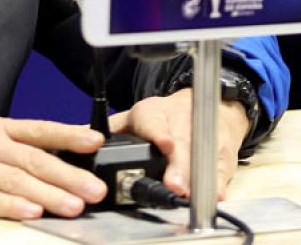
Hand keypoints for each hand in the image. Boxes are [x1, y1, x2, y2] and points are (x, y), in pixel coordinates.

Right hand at [0, 113, 106, 219]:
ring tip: (73, 206)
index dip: (68, 135)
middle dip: (68, 176)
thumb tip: (62, 142)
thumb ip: (19, 138)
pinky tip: (31, 212)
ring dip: (47, 195)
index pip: (39, 130)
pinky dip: (10, 206)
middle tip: (94, 189)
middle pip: (34, 160)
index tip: (95, 141)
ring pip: (16, 181)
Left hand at [109, 89, 251, 200]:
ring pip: (201, 156)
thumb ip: (112, 128)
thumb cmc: (167, 117)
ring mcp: (204, 137)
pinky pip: (221, 167)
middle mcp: (181, 123)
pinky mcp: (221, 152)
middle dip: (179, 164)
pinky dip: (219, 182)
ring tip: (189, 191)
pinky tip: (216, 194)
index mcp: (155, 113)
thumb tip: (79, 135)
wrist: (211, 106)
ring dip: (196, 176)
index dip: (160, 134)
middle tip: (174, 183)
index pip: (155, 122)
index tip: (165, 144)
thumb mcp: (138, 117)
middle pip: (182, 144)